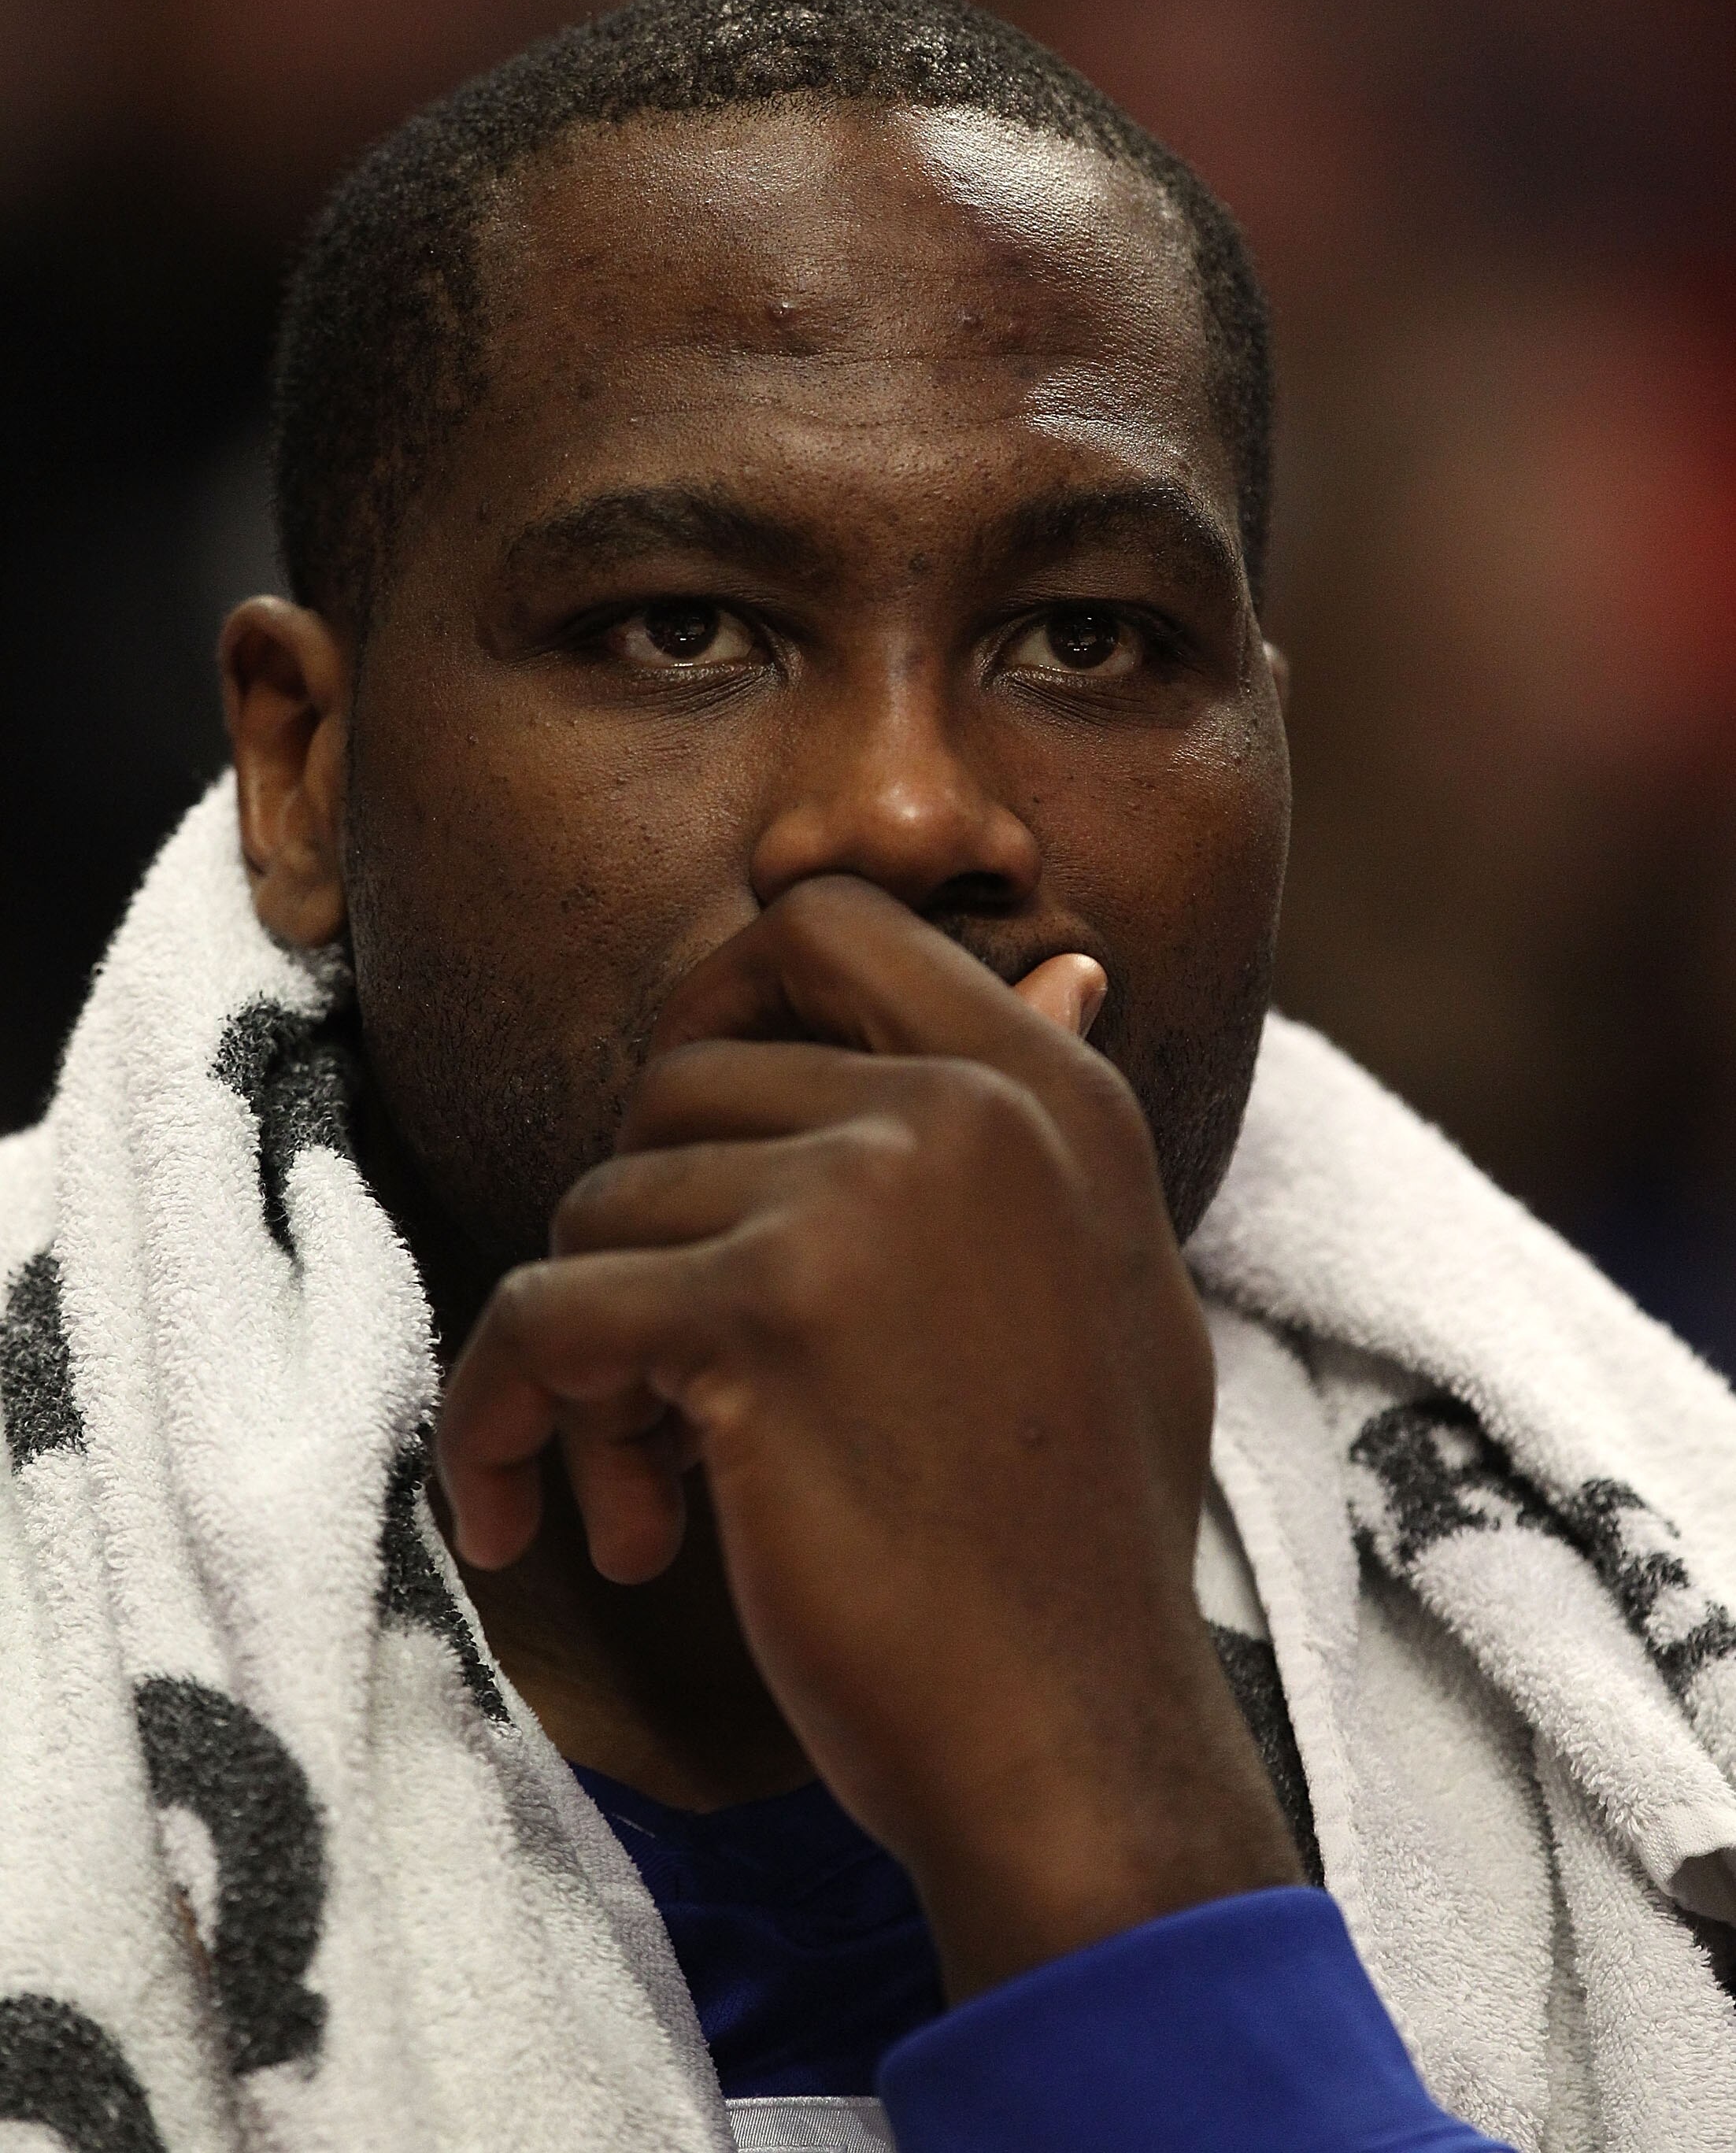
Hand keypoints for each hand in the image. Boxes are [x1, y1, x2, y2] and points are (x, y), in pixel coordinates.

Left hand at [437, 877, 1299, 1995]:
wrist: (1081, 1737)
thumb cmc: (1075, 1539)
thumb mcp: (1109, 1283)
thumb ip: (1042, 1130)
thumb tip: (1066, 960)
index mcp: (1049, 1090)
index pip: (827, 924)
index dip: (716, 995)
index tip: (678, 1136)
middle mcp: (963, 1108)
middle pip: (678, 1084)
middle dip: (642, 1233)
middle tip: (660, 1398)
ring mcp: (861, 1195)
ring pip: (599, 1210)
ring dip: (587, 1364)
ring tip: (646, 1500)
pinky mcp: (758, 1314)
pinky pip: (535, 1319)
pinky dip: (495, 1420)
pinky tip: (528, 1527)